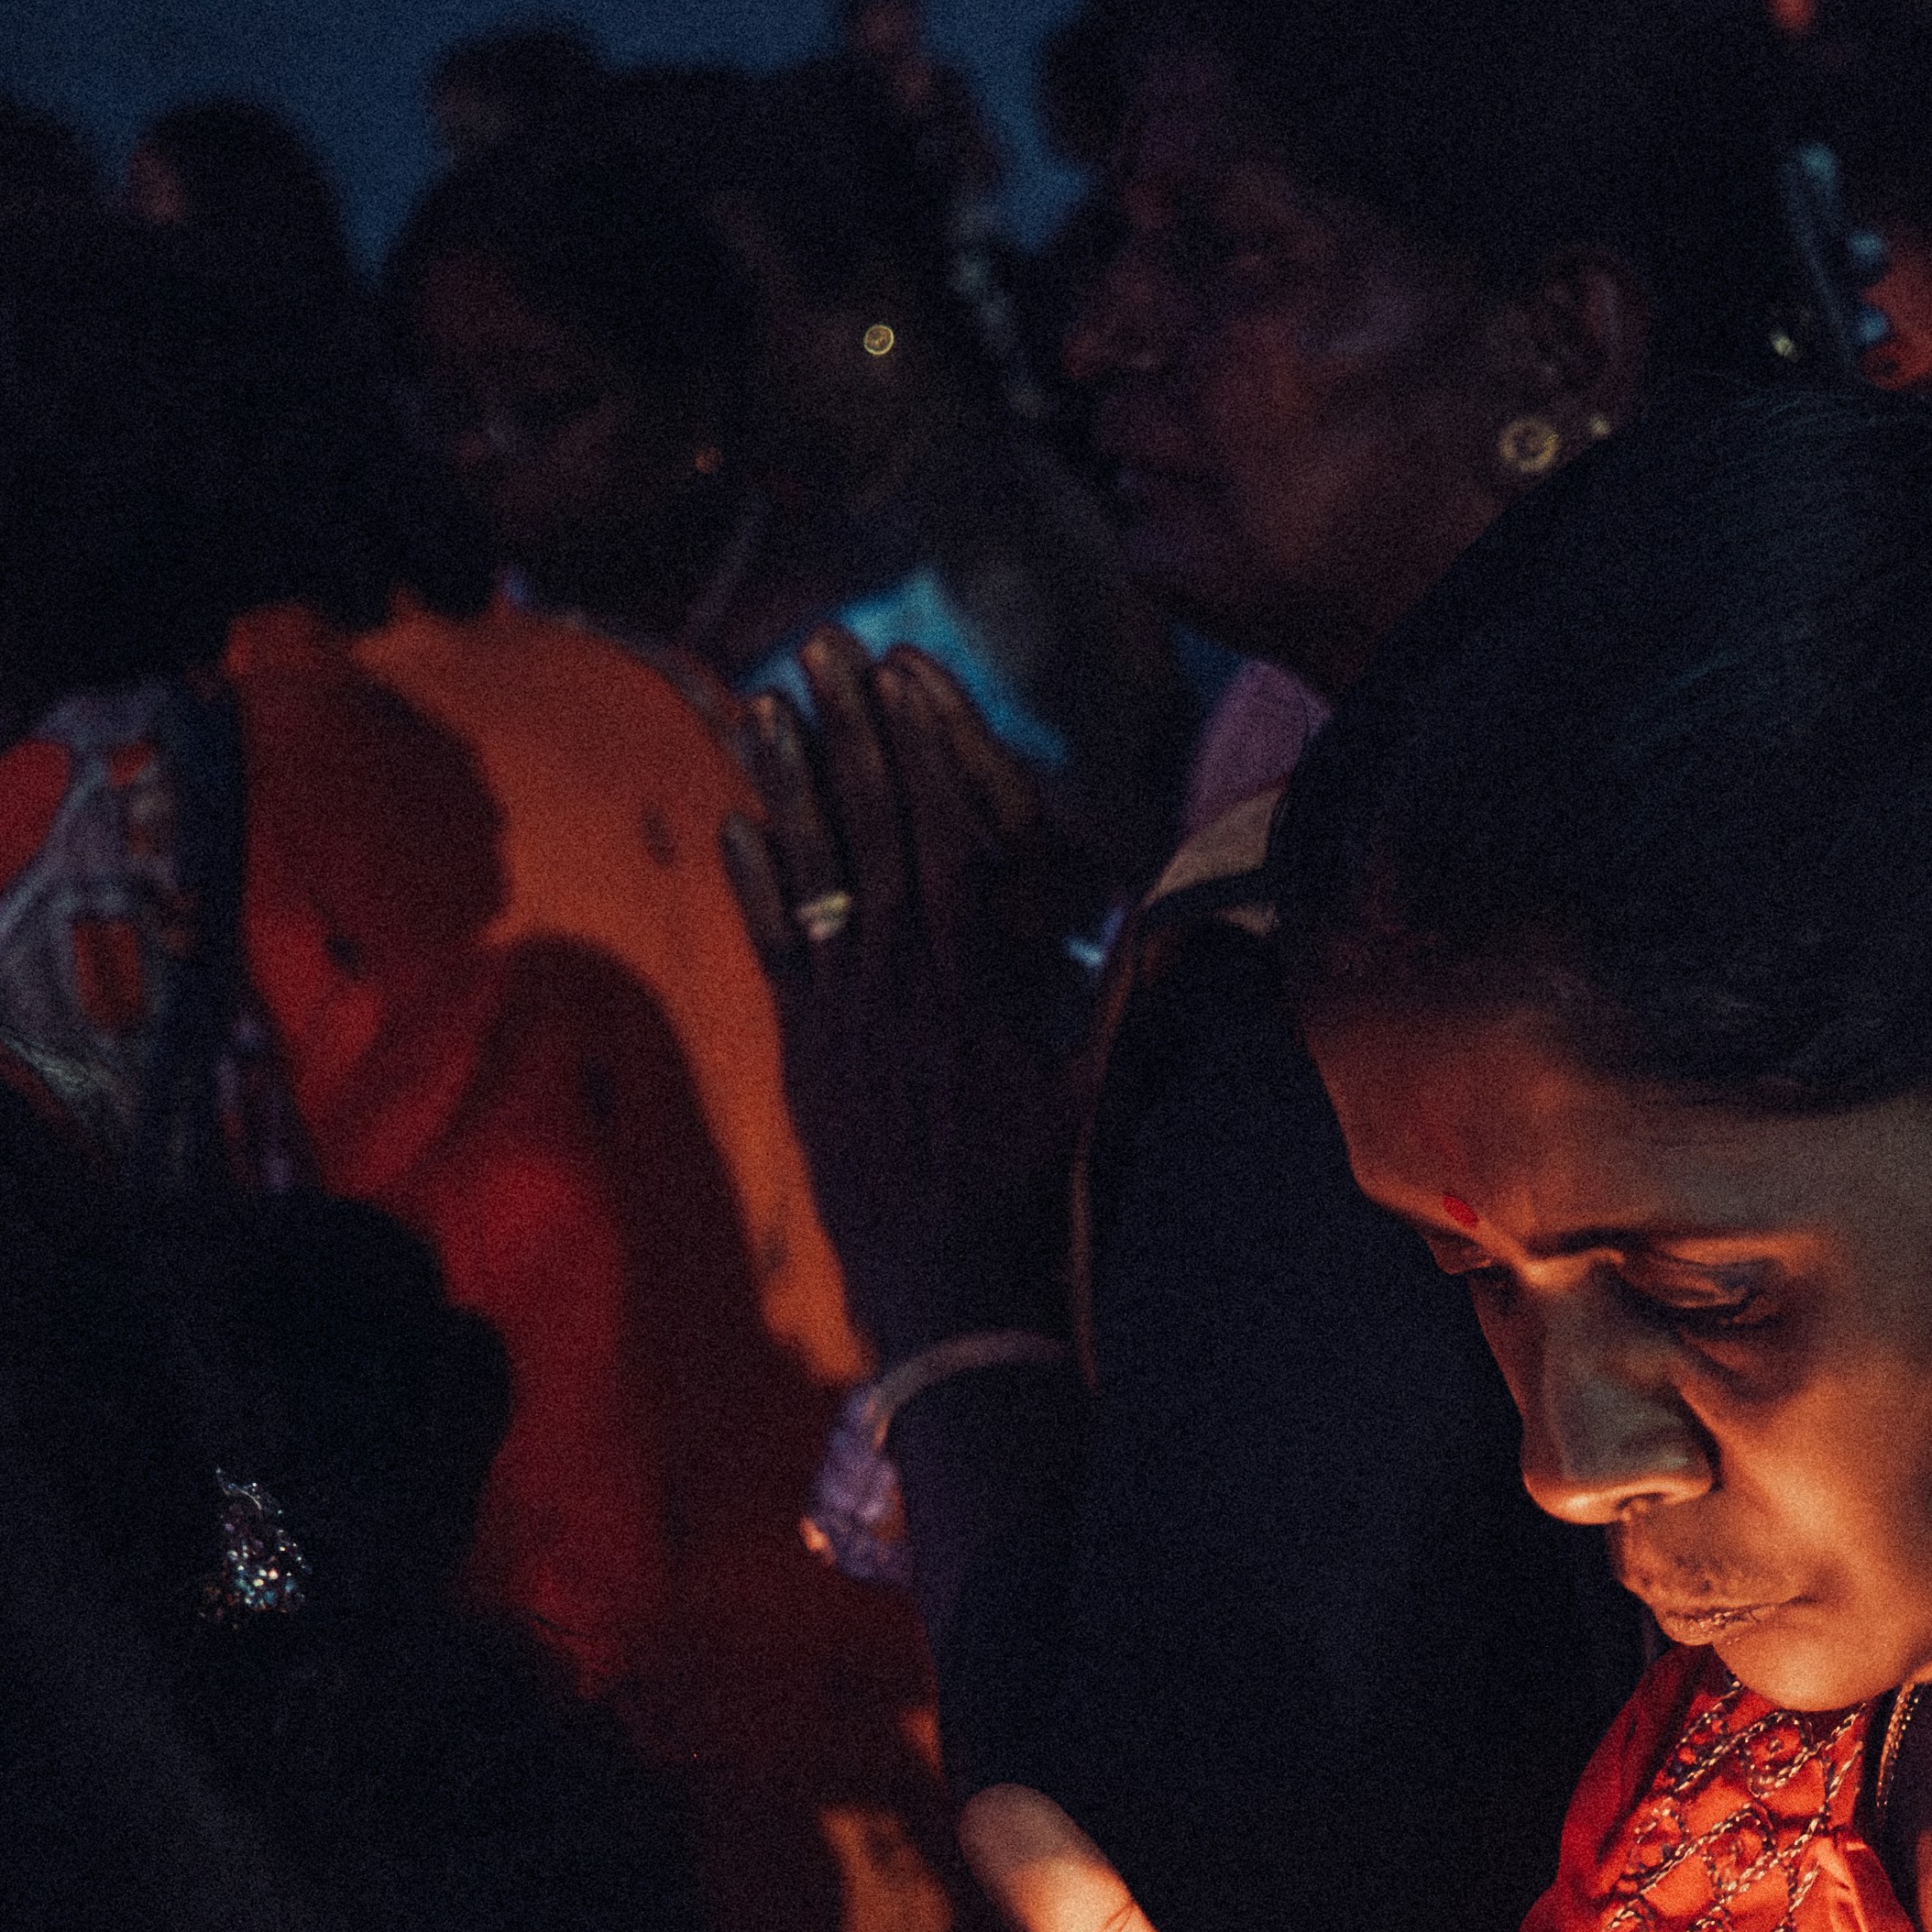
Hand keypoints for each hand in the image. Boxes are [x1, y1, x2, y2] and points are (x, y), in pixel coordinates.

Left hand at [723, 631, 1086, 1363]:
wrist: (949, 1289)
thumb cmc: (1034, 1190)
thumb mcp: (1095, 1085)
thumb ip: (1128, 988)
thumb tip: (1195, 910)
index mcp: (972, 974)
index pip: (944, 828)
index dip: (921, 740)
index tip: (904, 669)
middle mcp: (899, 978)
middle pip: (870, 825)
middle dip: (848, 726)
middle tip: (822, 642)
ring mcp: (843, 1013)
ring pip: (811, 873)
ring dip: (787, 781)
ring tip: (761, 701)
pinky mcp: (807, 1053)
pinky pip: (775, 951)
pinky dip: (757, 886)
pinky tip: (736, 824)